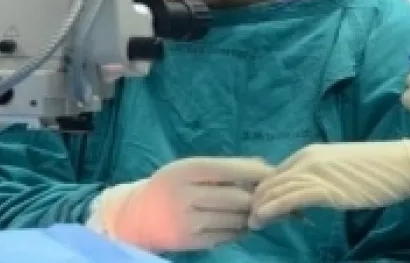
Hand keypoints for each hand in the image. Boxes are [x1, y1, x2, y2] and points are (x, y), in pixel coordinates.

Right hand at [89, 157, 271, 251]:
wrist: (137, 217)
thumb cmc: (170, 187)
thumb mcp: (188, 168)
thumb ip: (223, 167)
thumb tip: (264, 166)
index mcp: (185, 170)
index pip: (230, 169)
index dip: (257, 172)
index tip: (273, 174)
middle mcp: (185, 195)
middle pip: (237, 197)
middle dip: (258, 197)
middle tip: (270, 196)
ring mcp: (188, 221)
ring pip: (236, 219)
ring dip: (252, 215)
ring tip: (258, 209)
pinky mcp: (191, 242)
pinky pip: (228, 236)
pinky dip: (241, 230)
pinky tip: (242, 223)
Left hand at [249, 123, 409, 226]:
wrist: (405, 164)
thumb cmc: (378, 170)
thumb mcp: (342, 171)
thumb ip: (322, 179)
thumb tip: (308, 197)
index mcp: (309, 153)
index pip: (274, 173)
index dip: (264, 192)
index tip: (262, 211)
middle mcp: (307, 158)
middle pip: (268, 180)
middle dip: (256, 200)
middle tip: (251, 221)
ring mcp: (315, 172)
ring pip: (273, 190)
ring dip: (259, 208)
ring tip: (252, 224)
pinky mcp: (325, 188)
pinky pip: (288, 199)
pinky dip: (272, 210)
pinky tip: (263, 221)